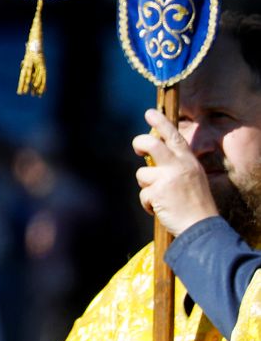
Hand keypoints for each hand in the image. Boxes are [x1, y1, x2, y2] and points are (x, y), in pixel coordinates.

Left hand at [133, 108, 218, 235]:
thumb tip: (152, 157)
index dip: (161, 123)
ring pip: (142, 174)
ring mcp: (168, 178)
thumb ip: (177, 166)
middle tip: (138, 148)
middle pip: (151, 144)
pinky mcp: (158, 192)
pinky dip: (148, 204)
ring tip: (161, 198)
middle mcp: (180, 166)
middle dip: (139, 143)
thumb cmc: (195, 204)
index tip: (149, 113)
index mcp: (189, 162)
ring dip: (146, 187)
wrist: (202, 227)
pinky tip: (161, 209)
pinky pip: (143, 195)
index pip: (175, 137)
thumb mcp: (193, 178)